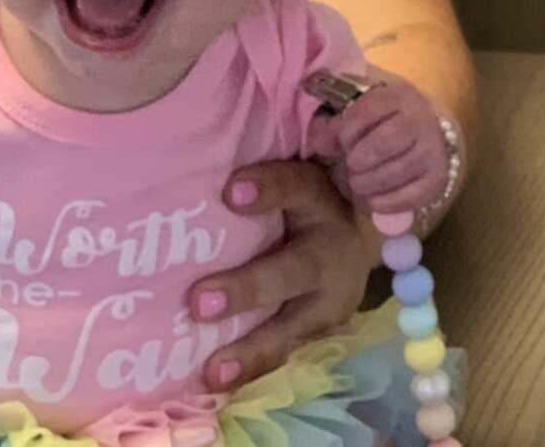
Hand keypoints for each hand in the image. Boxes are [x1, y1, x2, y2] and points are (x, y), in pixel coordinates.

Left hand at [188, 160, 373, 388]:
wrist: (354, 234)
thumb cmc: (297, 197)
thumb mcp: (286, 173)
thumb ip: (254, 173)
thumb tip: (190, 164)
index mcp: (317, 197)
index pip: (294, 186)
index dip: (267, 189)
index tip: (231, 192)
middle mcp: (330, 249)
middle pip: (293, 270)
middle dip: (247, 289)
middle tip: (198, 303)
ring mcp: (331, 298)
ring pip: (292, 325)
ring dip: (251, 349)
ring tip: (213, 370)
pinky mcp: (323, 331)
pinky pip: (287, 350)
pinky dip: (254, 368)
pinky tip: (218, 381)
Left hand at [308, 79, 447, 212]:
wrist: (430, 130)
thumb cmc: (385, 120)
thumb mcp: (362, 111)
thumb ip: (336, 125)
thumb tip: (316, 145)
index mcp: (398, 98)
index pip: (367, 112)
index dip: (346, 131)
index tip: (341, 143)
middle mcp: (420, 122)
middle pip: (383, 143)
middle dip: (358, 159)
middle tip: (351, 166)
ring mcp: (433, 152)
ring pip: (397, 171)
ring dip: (369, 182)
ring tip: (358, 182)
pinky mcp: (437, 179)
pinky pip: (412, 196)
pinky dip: (387, 202)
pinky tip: (373, 200)